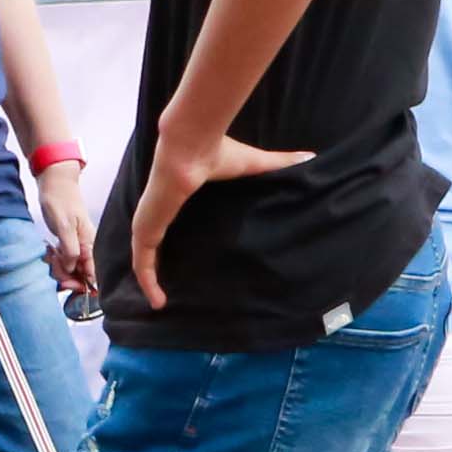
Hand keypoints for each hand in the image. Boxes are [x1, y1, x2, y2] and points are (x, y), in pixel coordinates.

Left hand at [33, 156, 95, 296]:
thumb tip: (71, 269)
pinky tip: (50, 251)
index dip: (80, 284)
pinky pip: (63, 260)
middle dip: (65, 275)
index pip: (92, 275)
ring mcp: (76, 246)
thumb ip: (70, 250)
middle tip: (53, 263)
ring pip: (70, 269)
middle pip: (79, 275)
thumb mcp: (64, 227)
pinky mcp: (67, 243)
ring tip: (51, 254)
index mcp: (89, 245)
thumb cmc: (60, 201)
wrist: (55, 183)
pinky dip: (55, 260)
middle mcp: (85, 248)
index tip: (65, 284)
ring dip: (58, 267)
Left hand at [122, 104, 310, 314]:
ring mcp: (149, 222)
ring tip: (160, 303)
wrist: (191, 147)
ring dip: (150, 281)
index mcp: (175, 198)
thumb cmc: (217, 153)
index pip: (169, 223)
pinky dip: (148, 283)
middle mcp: (158, 211)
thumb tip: (309, 157)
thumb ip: (277, 163)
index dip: (172, 240)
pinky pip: (142, 264)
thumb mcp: (252, 164)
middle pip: (152, 245)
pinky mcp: (146, 230)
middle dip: (156, 266)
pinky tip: (158, 302)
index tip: (181, 257)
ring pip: (144, 259)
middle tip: (166, 287)